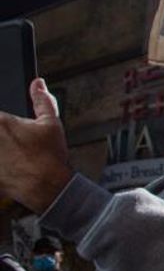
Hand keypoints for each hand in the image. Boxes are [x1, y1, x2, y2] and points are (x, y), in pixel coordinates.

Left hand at [0, 79, 72, 213]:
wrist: (46, 187)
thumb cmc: (49, 157)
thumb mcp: (51, 124)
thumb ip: (43, 101)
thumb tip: (38, 84)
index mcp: (0, 121)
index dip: (2, 125)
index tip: (10, 133)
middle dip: (1, 140)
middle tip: (11, 147)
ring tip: (9, 157)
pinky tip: (6, 168)